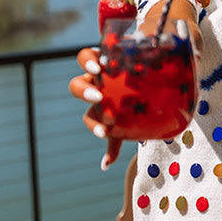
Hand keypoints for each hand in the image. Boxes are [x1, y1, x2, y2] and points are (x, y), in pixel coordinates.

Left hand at [68, 46, 126, 169]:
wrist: (144, 68)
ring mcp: (95, 71)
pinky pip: (88, 55)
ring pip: (80, 71)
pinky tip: (103, 61)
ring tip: (99, 75)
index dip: (96, 126)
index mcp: (98, 106)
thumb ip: (116, 141)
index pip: (91, 118)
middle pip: (77, 89)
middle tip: (100, 99)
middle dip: (86, 95)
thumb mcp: (128, 121)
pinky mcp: (100, 54)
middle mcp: (92, 86)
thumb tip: (104, 166)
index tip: (108, 131)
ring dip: (87, 75)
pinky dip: (90, 59)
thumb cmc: (134, 99)